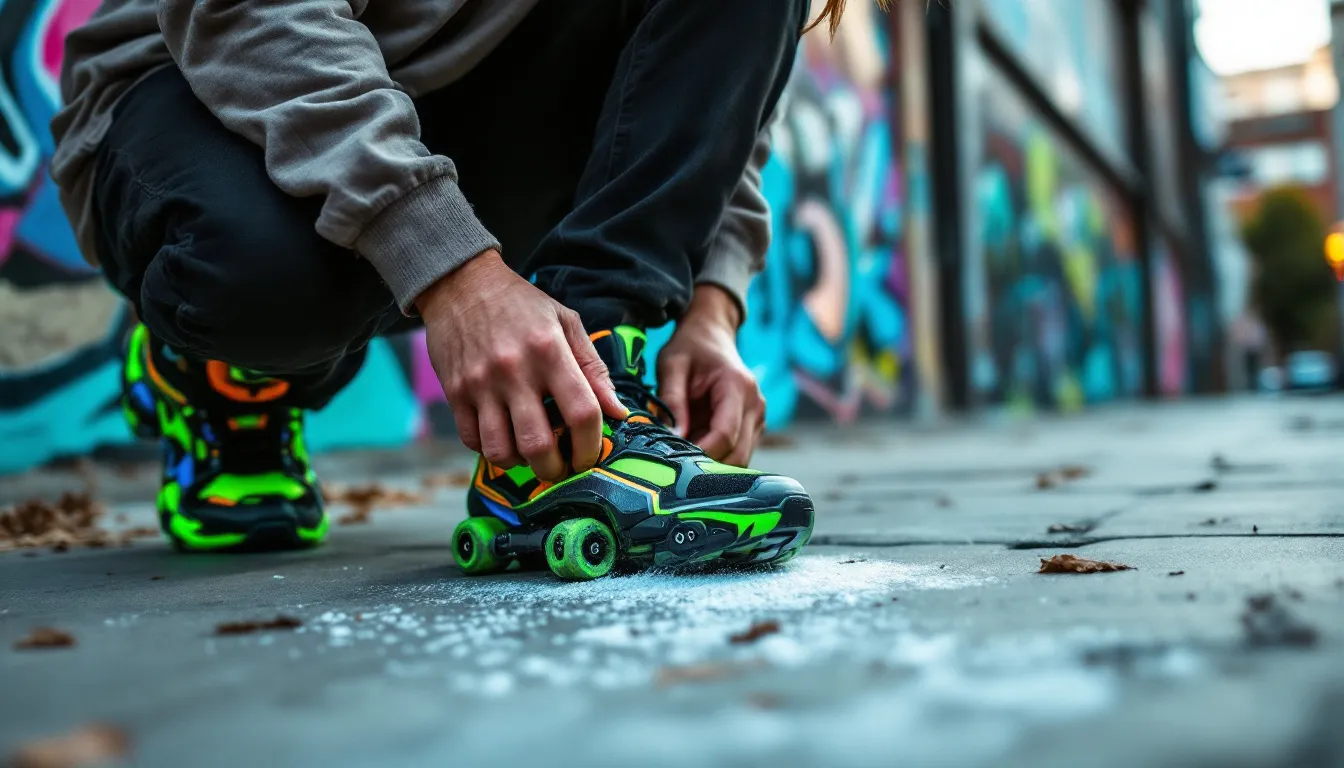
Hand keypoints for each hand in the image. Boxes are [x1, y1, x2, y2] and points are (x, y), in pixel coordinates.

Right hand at [416, 250, 626, 480]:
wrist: (461, 283)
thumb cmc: (521, 303)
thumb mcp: (566, 322)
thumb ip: (593, 369)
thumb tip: (617, 412)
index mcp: (549, 351)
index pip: (581, 412)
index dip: (591, 445)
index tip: (591, 455)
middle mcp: (514, 371)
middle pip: (538, 444)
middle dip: (555, 469)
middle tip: (561, 467)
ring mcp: (480, 384)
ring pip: (501, 450)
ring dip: (521, 464)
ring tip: (532, 456)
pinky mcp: (455, 392)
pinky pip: (472, 440)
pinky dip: (491, 450)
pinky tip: (504, 440)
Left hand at [656, 285, 764, 466]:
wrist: (711, 334)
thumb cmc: (690, 347)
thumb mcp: (671, 365)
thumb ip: (671, 400)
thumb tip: (673, 437)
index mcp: (737, 386)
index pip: (725, 435)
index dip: (700, 453)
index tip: (673, 458)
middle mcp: (755, 404)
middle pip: (737, 454)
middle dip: (706, 464)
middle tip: (674, 463)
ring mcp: (759, 417)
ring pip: (740, 459)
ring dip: (712, 463)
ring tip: (683, 452)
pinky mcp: (754, 426)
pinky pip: (738, 453)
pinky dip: (717, 457)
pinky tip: (695, 446)